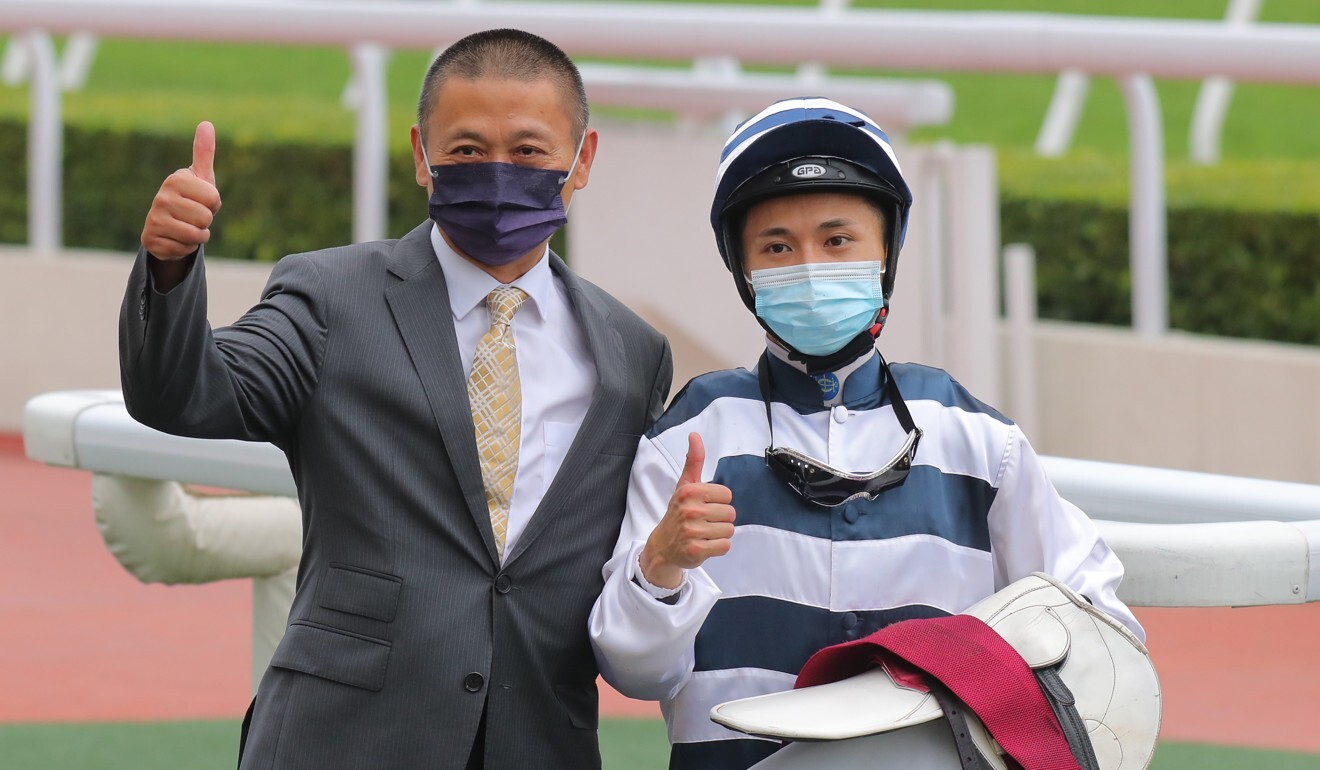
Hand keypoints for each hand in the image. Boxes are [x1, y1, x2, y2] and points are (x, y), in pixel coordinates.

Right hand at [141, 121, 222, 260]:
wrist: (168, 226)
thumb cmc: (191, 198)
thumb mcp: (201, 177)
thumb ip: (204, 152)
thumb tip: (206, 123)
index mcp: (175, 179)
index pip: (213, 198)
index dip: (213, 204)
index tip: (201, 200)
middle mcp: (161, 197)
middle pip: (205, 218)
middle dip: (205, 222)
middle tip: (193, 216)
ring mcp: (154, 219)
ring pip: (196, 236)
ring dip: (197, 237)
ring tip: (186, 227)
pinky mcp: (150, 240)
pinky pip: (184, 249)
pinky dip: (185, 248)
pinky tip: (175, 239)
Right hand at [639, 433, 735, 589]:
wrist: (663, 546)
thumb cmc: (678, 512)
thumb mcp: (685, 485)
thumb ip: (693, 460)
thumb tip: (694, 435)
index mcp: (690, 491)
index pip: (727, 494)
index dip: (719, 502)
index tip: (705, 506)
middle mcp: (690, 510)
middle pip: (730, 513)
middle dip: (720, 519)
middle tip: (704, 522)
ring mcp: (692, 532)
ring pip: (729, 530)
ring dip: (720, 534)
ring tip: (704, 533)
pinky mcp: (696, 551)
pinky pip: (724, 546)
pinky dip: (718, 547)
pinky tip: (705, 544)